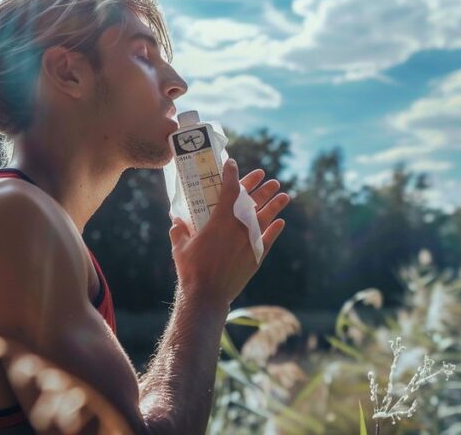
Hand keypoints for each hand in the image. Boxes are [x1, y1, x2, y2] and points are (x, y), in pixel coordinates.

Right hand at [168, 159, 290, 306]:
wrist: (208, 294)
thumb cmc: (191, 269)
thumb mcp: (179, 246)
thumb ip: (178, 230)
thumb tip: (176, 221)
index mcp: (220, 220)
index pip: (229, 189)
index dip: (231, 174)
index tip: (232, 164)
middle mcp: (238, 227)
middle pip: (254, 201)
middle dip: (262, 188)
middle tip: (269, 179)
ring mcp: (250, 241)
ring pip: (266, 218)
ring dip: (275, 205)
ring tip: (284, 195)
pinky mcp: (256, 257)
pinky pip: (268, 239)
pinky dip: (275, 230)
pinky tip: (280, 222)